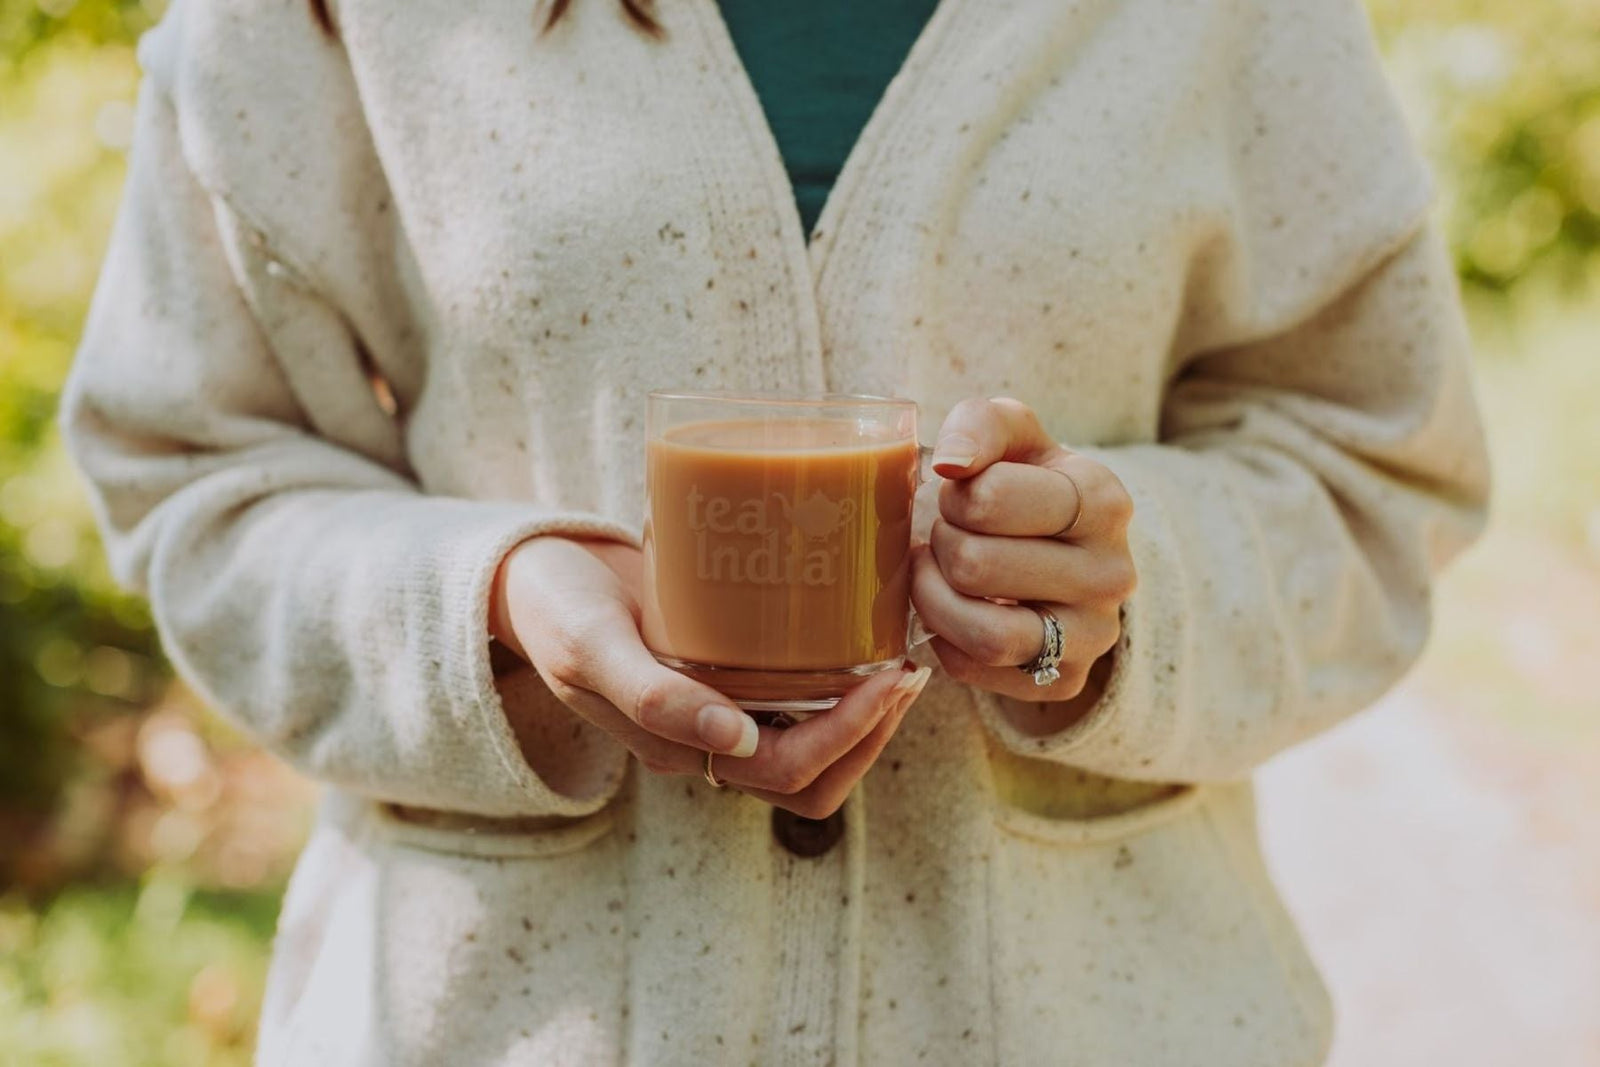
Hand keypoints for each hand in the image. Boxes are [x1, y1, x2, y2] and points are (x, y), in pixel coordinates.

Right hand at [490, 537, 929, 817]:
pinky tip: (862, 633)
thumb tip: (736, 742)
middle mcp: (708, 740)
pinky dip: (839, 680)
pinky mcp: (727, 671)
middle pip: (812, 776)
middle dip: (871, 735)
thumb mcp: (591, 647)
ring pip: (812, 748)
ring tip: (898, 661)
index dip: (848, 737)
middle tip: (907, 671)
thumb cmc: (555, 608)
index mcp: (678, 747)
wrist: (531, 573)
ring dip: (864, 719)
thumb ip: (652, 698)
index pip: (787, 771)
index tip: (889, 677)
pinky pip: (796, 698)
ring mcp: (719, 709)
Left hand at [912, 398, 1135, 703]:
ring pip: (984, 635)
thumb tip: (952, 464)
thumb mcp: (1012, 438)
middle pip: (975, 566)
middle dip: (943, 544)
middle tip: (949, 534)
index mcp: (1103, 502)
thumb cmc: (1026, 485)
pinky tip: (954, 609)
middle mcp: (1112, 574)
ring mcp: (1094, 635)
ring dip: (936, 599)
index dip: (955, 496)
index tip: (963, 495)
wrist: (1063, 552)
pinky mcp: (1066, 680)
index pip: (990, 499)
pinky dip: (946, 639)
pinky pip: (976, 670)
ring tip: (938, 572)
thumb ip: (980, 424)